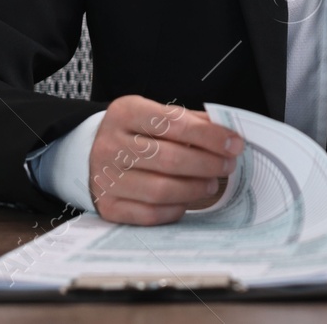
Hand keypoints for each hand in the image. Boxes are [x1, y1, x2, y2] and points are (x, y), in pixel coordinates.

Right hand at [88, 95, 243, 224]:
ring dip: (194, 189)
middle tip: (228, 166)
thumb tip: (229, 134)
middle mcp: (110, 145)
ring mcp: (105, 178)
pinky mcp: (108, 206)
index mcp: (125, 113)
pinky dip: (175, 209)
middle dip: (207, 163)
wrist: (91, 153)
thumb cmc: (137, 133)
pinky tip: (187, 202)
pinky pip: (148, 214)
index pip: (173, 123)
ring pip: (160, 189)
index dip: (209, 135)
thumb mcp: (157, 114)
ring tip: (211, 184)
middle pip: (169, 158)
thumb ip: (191, 121)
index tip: (234, 143)